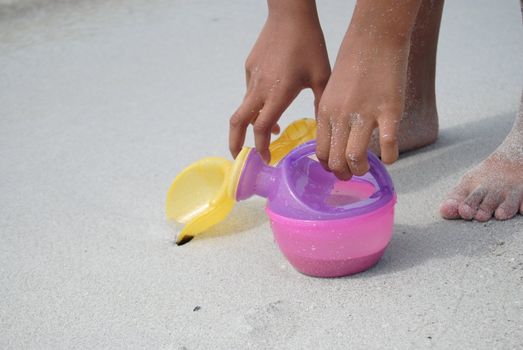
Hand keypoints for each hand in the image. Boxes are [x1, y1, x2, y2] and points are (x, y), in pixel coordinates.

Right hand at [229, 0, 329, 162]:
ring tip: (267, 131)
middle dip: (235, 143)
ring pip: (245, 107)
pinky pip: (250, 91)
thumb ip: (320, 104)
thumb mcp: (322, 77)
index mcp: (277, 94)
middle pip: (238, 122)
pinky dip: (257, 103)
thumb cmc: (309, 44)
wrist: (290, 14)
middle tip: (240, 156)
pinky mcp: (250, 67)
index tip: (266, 159)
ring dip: (251, 123)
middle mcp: (260, 89)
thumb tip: (324, 127)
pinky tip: (273, 97)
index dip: (261, 148)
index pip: (261, 129)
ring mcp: (252, 77)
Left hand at [316, 0, 420, 179]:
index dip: (328, 165)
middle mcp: (341, 116)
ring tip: (366, 167)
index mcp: (325, 112)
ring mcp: (365, 114)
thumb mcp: (331, 92)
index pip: (320, 151)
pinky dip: (390, 158)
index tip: (336, 167)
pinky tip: (390, 157)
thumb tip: (334, 142)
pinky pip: (388, 144)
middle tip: (351, 173)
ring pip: (355, 157)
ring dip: (361, 169)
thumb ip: (331, 116)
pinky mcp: (389, 110)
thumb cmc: (352, 66)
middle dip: (343, 173)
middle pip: (335, 159)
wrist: (373, 40)